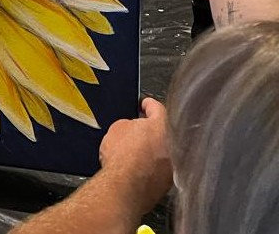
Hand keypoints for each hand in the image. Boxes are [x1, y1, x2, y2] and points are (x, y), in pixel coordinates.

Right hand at [98, 97, 172, 214]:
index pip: (157, 108)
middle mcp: (174, 146)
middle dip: (151, 130)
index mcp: (163, 126)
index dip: (147, 104)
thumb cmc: (122, 158)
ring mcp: (173, 166)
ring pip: (163, 152)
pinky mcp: (168, 183)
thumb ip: (129, 123)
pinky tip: (137, 168)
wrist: (124, 188)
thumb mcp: (117, 127)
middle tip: (137, 129)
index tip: (144, 104)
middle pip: (163, 131)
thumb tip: (133, 127)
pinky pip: (160, 169)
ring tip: (135, 152)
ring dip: (152, 150)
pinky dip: (151, 167)